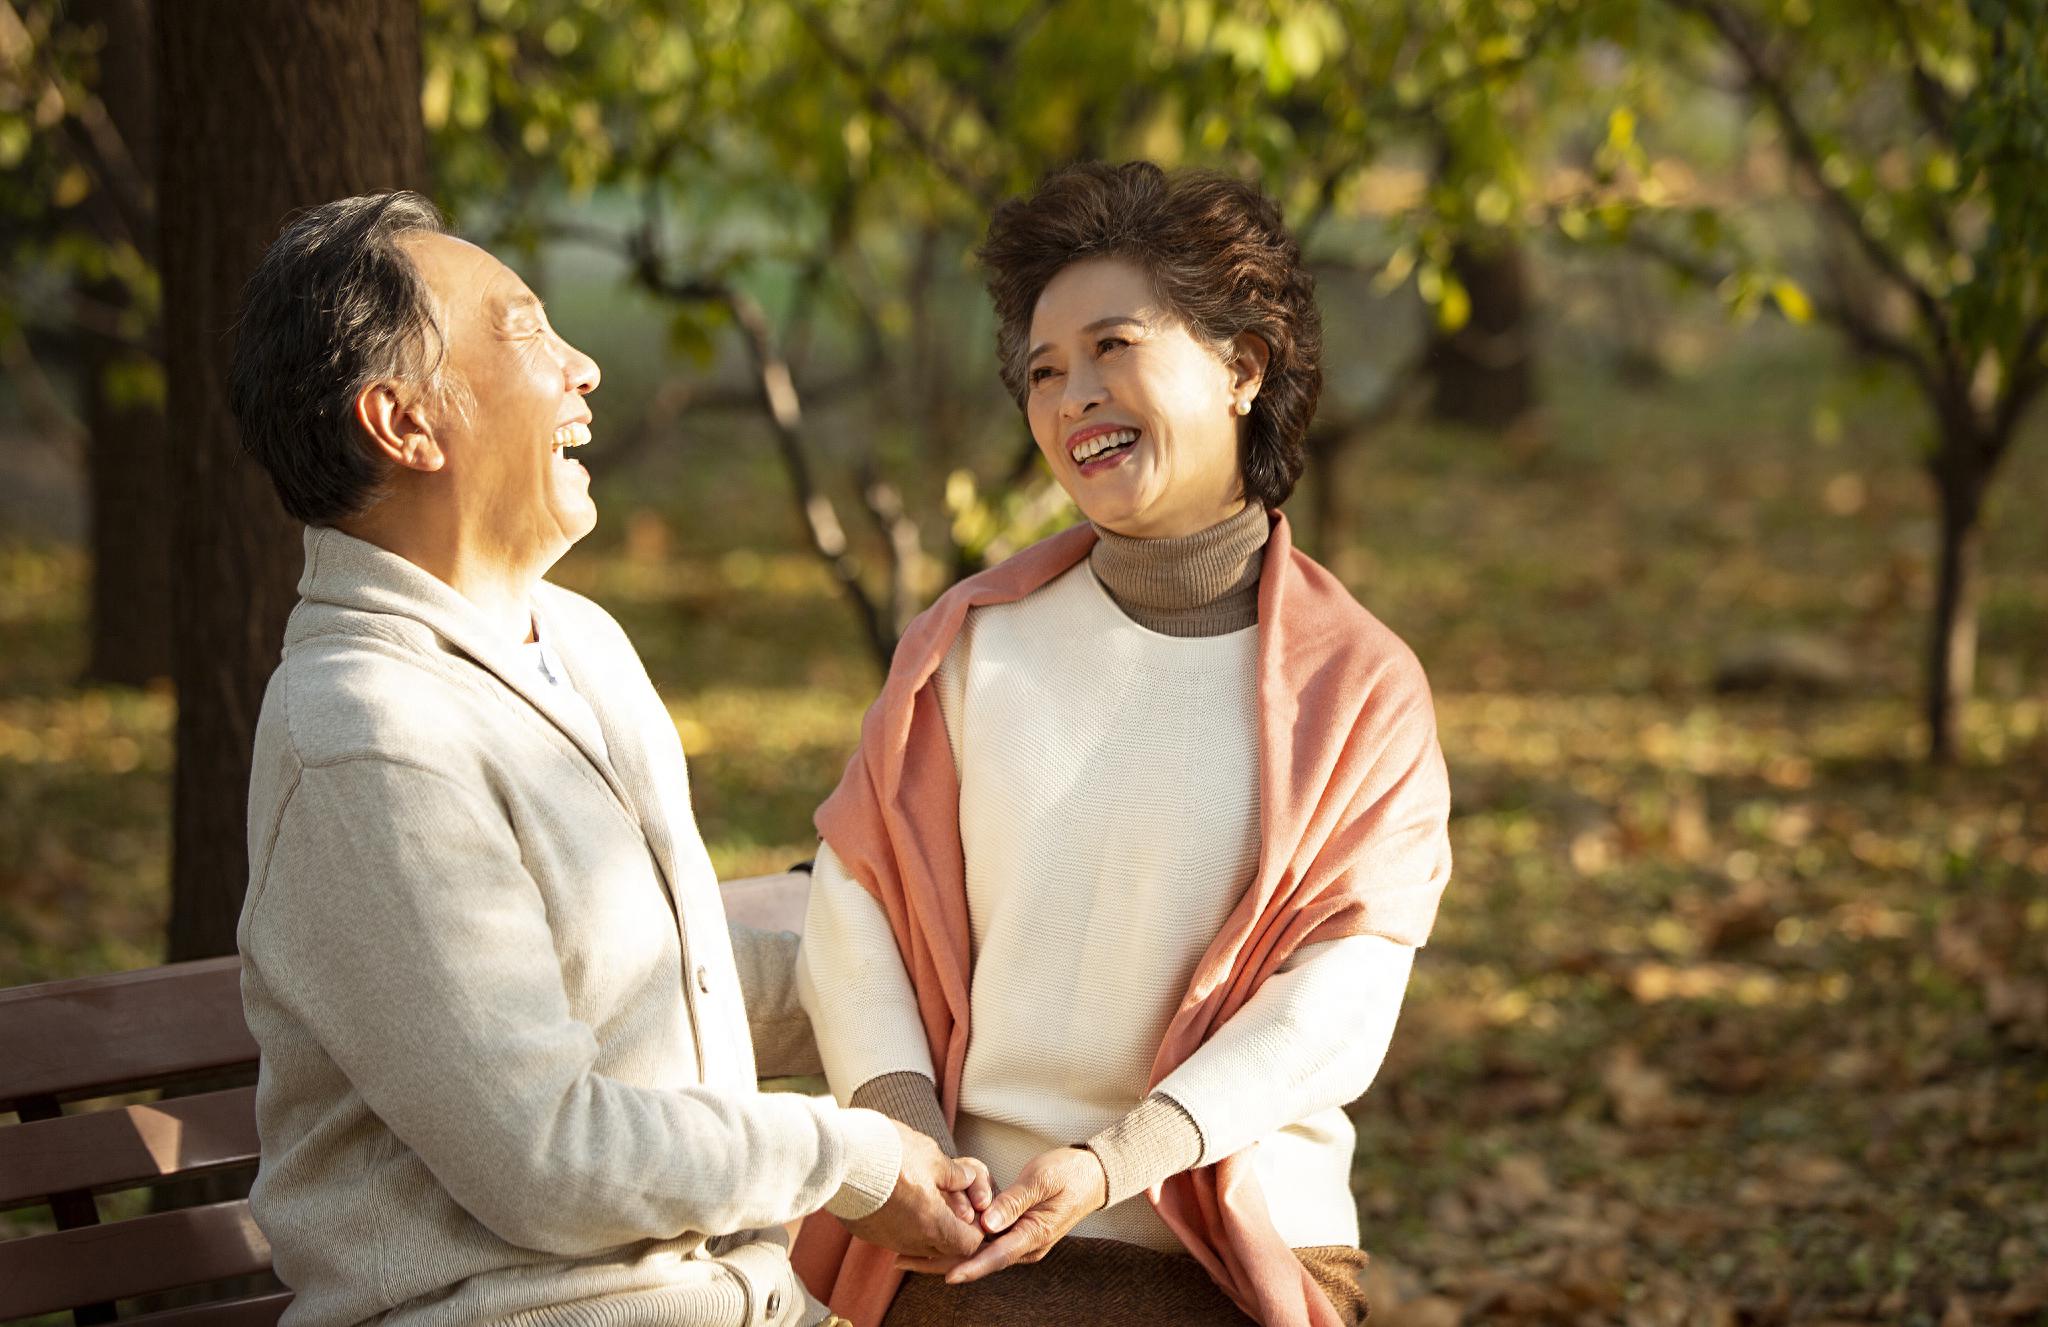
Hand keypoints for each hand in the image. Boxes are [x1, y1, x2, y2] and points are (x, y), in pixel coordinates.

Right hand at [842, 1122, 993, 1259]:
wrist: (839, 1154)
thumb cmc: (890, 1153)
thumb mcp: (932, 1157)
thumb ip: (954, 1174)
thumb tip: (967, 1179)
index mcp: (933, 1225)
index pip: (968, 1245)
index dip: (974, 1228)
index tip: (970, 1207)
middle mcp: (911, 1240)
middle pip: (943, 1248)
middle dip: (951, 1228)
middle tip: (949, 1199)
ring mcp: (886, 1239)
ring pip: (918, 1243)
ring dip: (927, 1226)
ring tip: (924, 1194)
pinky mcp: (867, 1232)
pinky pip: (894, 1236)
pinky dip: (903, 1223)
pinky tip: (900, 1198)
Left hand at [896, 1146, 1106, 1283]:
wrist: (1093, 1175)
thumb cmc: (1069, 1174)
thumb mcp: (1041, 1180)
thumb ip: (1013, 1201)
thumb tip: (987, 1224)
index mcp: (1033, 1235)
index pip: (996, 1256)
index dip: (970, 1266)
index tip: (945, 1274)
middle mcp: (1025, 1246)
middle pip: (978, 1261)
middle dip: (940, 1263)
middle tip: (903, 1260)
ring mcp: (1019, 1242)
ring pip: (976, 1255)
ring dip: (943, 1255)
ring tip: (907, 1254)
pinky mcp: (1014, 1234)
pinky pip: (983, 1245)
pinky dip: (958, 1244)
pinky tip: (934, 1240)